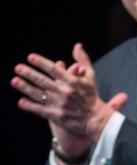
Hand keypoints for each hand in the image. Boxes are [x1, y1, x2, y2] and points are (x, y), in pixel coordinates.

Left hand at [11, 43, 125, 149]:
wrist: (94, 118)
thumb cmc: (91, 95)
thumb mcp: (90, 76)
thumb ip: (83, 60)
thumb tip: (77, 46)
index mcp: (72, 81)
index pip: (54, 69)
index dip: (41, 62)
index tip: (30, 57)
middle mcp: (65, 91)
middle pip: (43, 81)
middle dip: (29, 74)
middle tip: (18, 68)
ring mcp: (59, 104)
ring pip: (39, 94)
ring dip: (25, 88)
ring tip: (15, 81)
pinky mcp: (56, 115)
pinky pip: (40, 109)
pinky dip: (30, 106)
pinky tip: (21, 101)